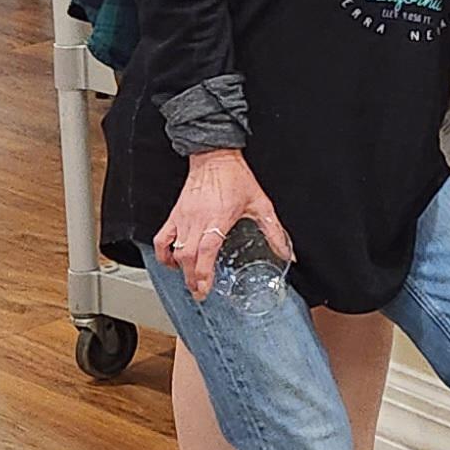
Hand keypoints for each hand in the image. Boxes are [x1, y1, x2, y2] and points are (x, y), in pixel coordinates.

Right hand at [152, 148, 289, 301]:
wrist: (215, 157)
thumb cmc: (236, 178)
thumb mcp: (261, 204)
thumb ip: (274, 230)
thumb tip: (287, 252)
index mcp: (218, 218)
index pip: (206, 251)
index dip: (203, 273)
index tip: (205, 288)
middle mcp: (197, 220)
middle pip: (187, 256)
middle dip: (191, 278)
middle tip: (199, 292)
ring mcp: (183, 218)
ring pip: (173, 250)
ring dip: (178, 270)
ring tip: (187, 281)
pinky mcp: (174, 215)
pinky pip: (162, 238)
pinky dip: (163, 254)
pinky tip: (172, 261)